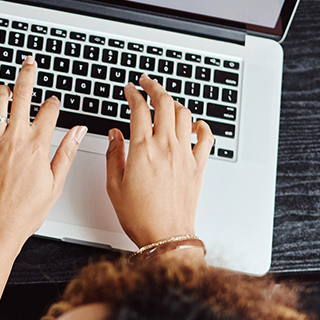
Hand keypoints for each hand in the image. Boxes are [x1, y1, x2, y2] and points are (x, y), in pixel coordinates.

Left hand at [0, 57, 84, 247]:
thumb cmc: (24, 212)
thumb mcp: (54, 184)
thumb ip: (66, 152)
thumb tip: (80, 131)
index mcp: (37, 146)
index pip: (49, 109)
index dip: (54, 102)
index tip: (53, 103)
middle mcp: (14, 139)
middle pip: (22, 93)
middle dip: (28, 74)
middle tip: (29, 63)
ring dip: (3, 90)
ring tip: (6, 88)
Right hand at [105, 76, 211, 247]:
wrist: (165, 236)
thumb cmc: (139, 216)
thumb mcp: (114, 185)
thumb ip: (113, 155)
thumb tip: (114, 134)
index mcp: (142, 149)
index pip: (139, 109)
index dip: (133, 93)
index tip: (130, 89)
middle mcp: (166, 147)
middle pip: (165, 103)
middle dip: (155, 87)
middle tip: (147, 83)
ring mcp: (185, 155)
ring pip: (185, 114)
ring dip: (174, 103)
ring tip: (166, 102)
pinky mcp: (198, 166)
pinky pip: (206, 137)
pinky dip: (202, 126)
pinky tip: (195, 124)